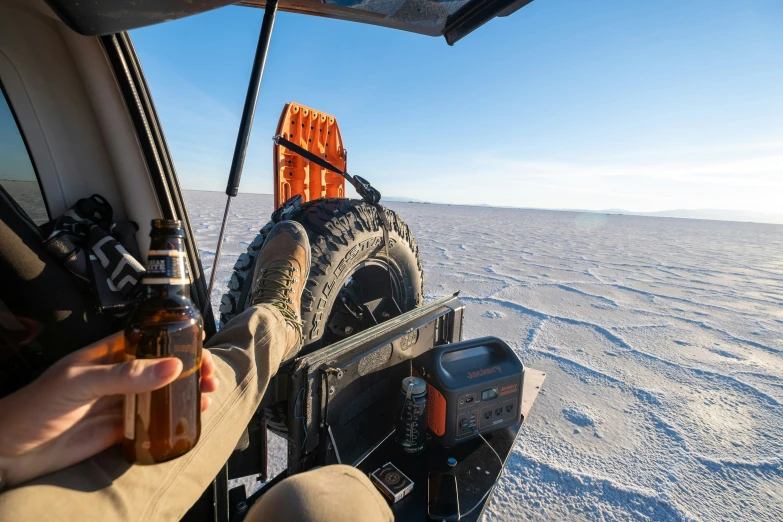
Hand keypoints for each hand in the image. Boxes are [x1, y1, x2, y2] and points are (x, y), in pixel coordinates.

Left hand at [0, 332, 217, 487]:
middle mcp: (120, 375)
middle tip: (211, 380)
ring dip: (187, 394)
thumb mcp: (80, 383)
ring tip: (206, 399)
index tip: (201, 351)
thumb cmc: (36, 406)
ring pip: (162, 394)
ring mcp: (121, 402)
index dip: (179, 341)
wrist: (11, 450)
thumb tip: (172, 367)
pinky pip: (153, 421)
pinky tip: (188, 419)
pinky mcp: (120, 429)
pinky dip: (173, 419)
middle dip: (191, 370)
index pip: (152, 339)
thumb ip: (126, 375)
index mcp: (109, 353)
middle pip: (163, 367)